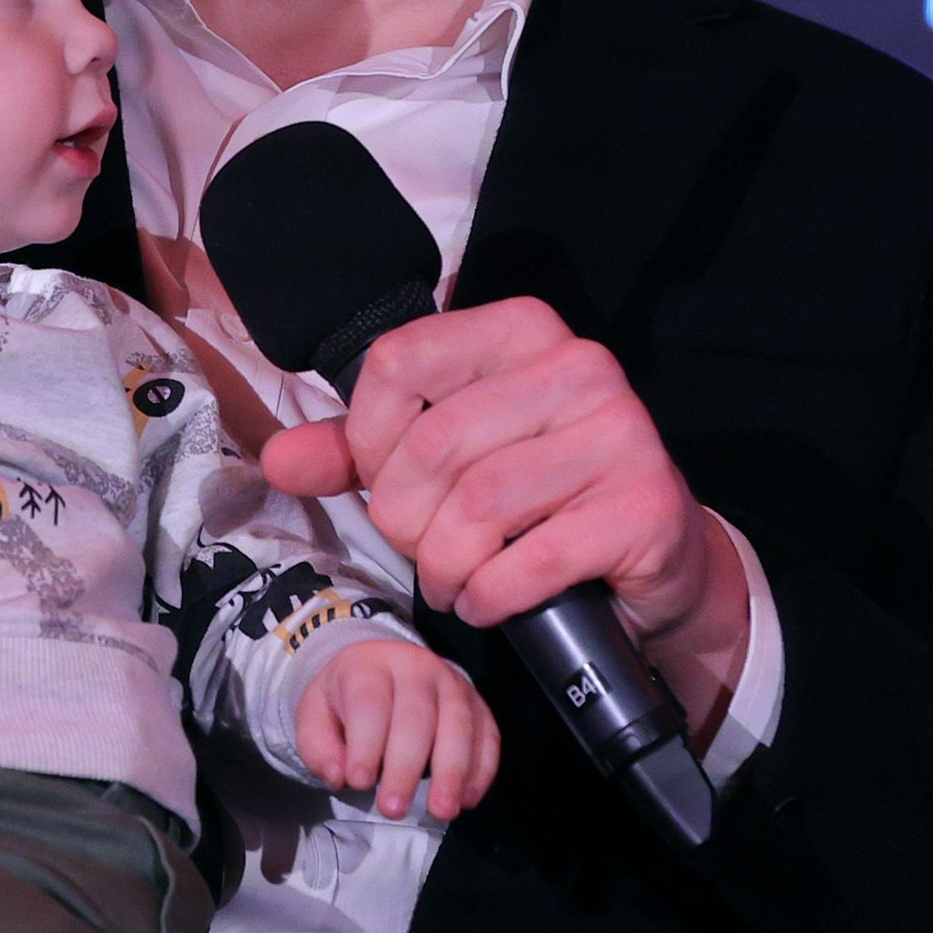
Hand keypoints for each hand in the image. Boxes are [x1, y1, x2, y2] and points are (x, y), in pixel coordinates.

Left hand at [260, 298, 752, 726]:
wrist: (654, 561)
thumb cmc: (537, 500)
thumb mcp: (444, 460)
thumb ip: (359, 453)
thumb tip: (279, 460)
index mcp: (521, 329)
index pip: (398, 363)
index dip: (369, 439)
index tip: (386, 480)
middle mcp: (579, 365)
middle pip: (433, 445)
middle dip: (406, 521)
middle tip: (423, 551)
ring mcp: (622, 433)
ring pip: (477, 507)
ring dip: (446, 567)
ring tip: (453, 582)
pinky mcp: (645, 507)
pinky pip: (528, 563)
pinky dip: (489, 597)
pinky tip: (490, 602)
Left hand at [294, 638, 498, 820]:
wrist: (379, 669)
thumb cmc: (346, 699)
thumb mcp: (315, 716)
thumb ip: (319, 747)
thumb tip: (340, 775)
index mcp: (370, 666)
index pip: (369, 702)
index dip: (366, 743)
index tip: (359, 782)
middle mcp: (416, 667)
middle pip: (416, 715)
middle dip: (406, 766)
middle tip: (393, 809)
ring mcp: (452, 683)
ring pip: (458, 723)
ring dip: (452, 771)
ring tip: (442, 811)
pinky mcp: (478, 704)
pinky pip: (488, 733)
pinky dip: (481, 768)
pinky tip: (468, 799)